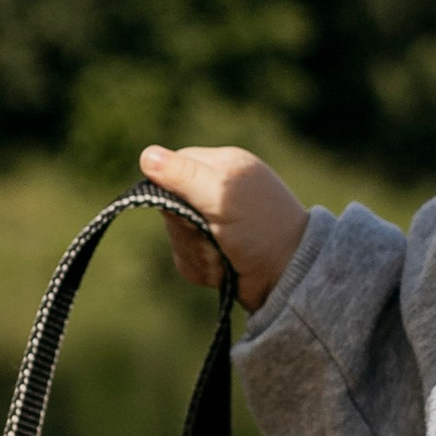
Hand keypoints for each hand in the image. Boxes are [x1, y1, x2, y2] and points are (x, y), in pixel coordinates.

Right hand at [139, 145, 310, 311]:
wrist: (289, 279)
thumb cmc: (262, 230)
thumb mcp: (222, 197)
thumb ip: (184, 176)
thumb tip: (146, 156)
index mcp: (221, 165)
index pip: (171, 166)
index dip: (171, 190)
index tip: (192, 207)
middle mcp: (216, 191)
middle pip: (169, 206)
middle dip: (187, 230)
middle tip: (216, 235)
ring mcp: (214, 222)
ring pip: (176, 236)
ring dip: (197, 253)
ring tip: (225, 255)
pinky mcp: (213, 250)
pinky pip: (186, 258)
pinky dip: (202, 269)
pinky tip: (224, 270)